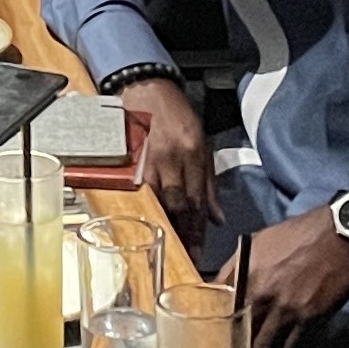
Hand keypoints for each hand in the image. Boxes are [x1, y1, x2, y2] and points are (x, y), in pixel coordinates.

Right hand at [123, 77, 214, 238]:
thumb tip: (217, 218)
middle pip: (179, 204)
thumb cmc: (177, 116)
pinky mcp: (131, 159)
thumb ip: (210, 183)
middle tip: (185, 259)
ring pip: (158, 200)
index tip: (199, 253)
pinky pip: (139, 190)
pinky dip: (144, 209)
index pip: (198, 200)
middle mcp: (173, 158)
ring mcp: (149, 159)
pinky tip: (145, 226)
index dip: (199, 230)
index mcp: (194, 153)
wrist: (148, 89)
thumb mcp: (203, 144)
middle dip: (183, 234)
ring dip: (164, 226)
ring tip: (166, 250)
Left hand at [231, 204, 348, 347]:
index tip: (216, 333)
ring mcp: (284, 310)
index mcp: (246, 274)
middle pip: (239, 333)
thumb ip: (237, 264)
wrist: (339, 237)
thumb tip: (222, 284)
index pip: (220, 308)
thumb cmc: (299, 235)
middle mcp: (261, 295)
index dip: (217, 323)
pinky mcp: (307, 319)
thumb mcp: (259, 241)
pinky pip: (289, 347)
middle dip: (236, 345)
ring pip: (263, 347)